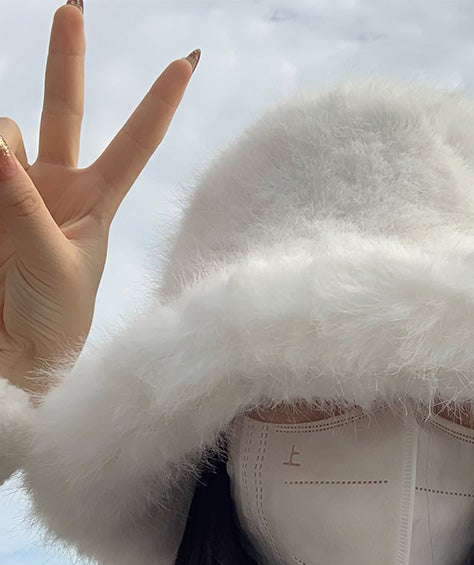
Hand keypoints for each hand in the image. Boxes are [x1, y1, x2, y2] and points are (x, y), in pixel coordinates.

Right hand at [0, 2, 198, 396]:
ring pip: (4, 135)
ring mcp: (19, 192)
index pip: (135, 143)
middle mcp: (59, 188)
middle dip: (65, 59)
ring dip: (0, 152)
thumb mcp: (55, 262)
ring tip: (6, 207)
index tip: (187, 62)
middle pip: (64, 110)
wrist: (22, 353)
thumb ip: (26, 207)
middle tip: (72, 8)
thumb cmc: (57, 317)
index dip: (158, 103)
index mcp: (98, 203)